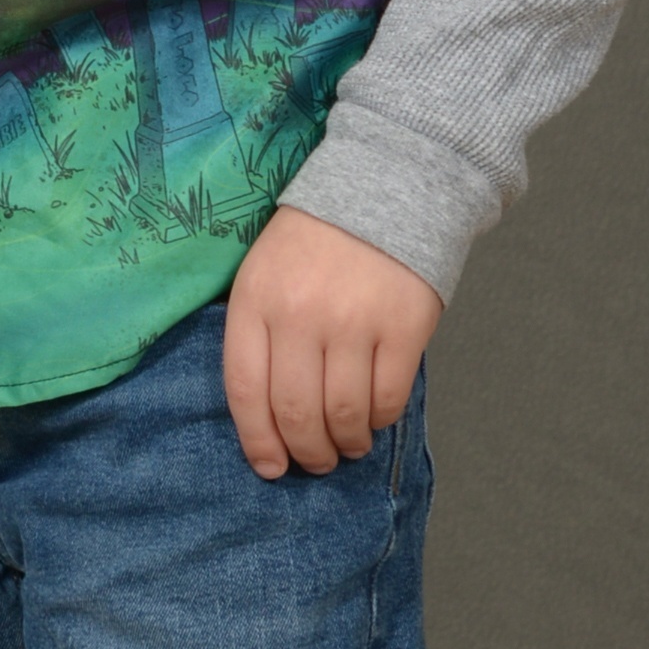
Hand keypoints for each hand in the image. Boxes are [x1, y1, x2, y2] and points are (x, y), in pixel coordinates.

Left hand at [223, 204, 441, 479]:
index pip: (244, 390)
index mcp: (256, 298)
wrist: (386, 182)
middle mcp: (301, 314)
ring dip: (344, 443)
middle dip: (305, 452)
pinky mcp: (404, 327)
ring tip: (348, 445)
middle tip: (315, 462)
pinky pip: (387, 397)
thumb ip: (258, 331)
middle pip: (295, 411)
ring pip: (342, 413)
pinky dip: (380, 419)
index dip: (256, 440)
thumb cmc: (316, 238)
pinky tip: (375, 416)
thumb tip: (264, 415)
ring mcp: (355, 321)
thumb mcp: (264, 271)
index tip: (269, 467)